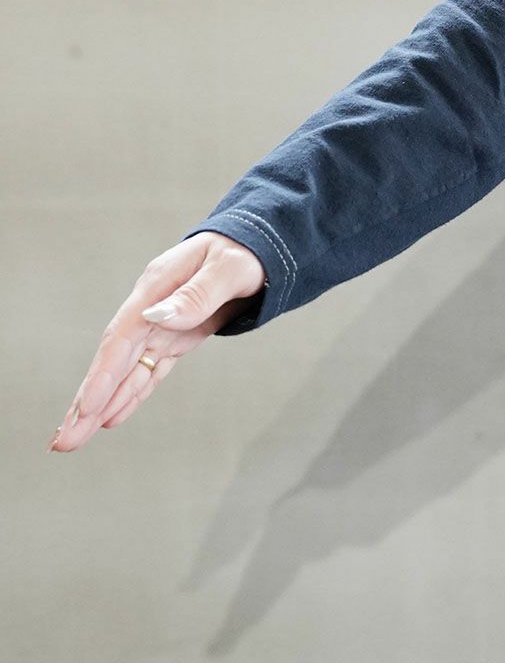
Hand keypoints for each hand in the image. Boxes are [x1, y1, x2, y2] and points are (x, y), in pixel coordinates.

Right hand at [46, 231, 265, 453]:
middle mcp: (151, 308)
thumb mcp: (229, 268)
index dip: (102, 375)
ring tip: (73, 439)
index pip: (122, 337)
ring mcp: (161, 324)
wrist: (257, 244)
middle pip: (114, 360)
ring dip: (102, 405)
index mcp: (157, 287)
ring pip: (126, 371)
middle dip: (89, 402)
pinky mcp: (176, 337)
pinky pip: (149, 370)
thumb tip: (156, 318)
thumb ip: (195, 295)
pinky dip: (131, 394)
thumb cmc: (243, 251)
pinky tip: (112, 417)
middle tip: (64, 442)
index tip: (85, 408)